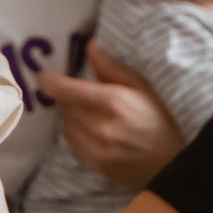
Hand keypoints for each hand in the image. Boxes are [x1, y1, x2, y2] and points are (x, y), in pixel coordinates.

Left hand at [36, 43, 182, 186]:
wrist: (172, 164)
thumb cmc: (158, 121)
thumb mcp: (141, 87)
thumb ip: (111, 68)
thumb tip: (90, 46)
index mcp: (112, 102)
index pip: (65, 90)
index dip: (48, 80)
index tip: (40, 74)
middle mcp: (100, 126)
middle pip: (66, 107)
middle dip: (72, 100)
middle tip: (90, 99)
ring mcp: (96, 149)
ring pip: (67, 127)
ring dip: (74, 119)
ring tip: (97, 118)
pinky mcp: (95, 165)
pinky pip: (73, 146)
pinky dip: (79, 137)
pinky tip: (97, 135)